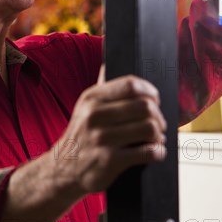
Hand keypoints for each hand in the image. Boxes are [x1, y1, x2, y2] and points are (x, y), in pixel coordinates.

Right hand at [51, 73, 166, 197]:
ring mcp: (102, 138)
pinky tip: (155, 153)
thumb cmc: (82, 135)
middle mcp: (95, 116)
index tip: (155, 100)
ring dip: (159, 135)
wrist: (63, 169)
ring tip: (156, 139)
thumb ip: (102, 86)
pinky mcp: (110, 160)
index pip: (131, 85)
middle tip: (158, 124)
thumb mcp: (85, 107)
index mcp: (92, 98)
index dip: (150, 91)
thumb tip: (108, 53)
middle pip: (145, 106)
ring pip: (149, 128)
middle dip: (158, 116)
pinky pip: (147, 153)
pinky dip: (158, 153)